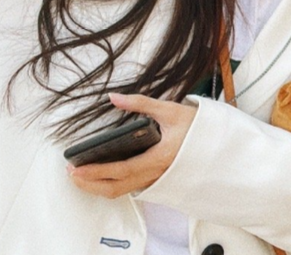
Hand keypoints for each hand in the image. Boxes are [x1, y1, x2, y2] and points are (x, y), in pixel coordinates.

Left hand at [67, 92, 196, 198]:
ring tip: (82, 178)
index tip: (77, 168)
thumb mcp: (170, 110)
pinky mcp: (159, 180)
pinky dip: (114, 186)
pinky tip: (104, 177)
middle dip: (90, 184)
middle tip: (71, 175)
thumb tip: (114, 97)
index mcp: (160, 157)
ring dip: (99, 188)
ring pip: (123, 192)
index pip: (121, 169)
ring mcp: (158, 179)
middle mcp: (157, 173)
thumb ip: (140, 103)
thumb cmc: (197, 126)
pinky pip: (132, 188)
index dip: (97, 171)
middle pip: (117, 188)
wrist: (219, 140)